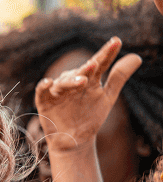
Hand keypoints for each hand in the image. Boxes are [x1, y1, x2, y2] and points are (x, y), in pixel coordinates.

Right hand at [35, 37, 141, 152]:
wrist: (74, 139)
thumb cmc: (90, 116)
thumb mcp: (108, 96)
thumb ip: (119, 76)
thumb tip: (138, 57)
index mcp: (89, 78)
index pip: (100, 63)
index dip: (107, 53)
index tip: (116, 42)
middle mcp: (73, 81)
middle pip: (80, 72)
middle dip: (88, 67)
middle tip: (96, 63)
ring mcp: (59, 91)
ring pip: (64, 82)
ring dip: (72, 80)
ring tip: (82, 81)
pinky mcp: (44, 101)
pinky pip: (42, 92)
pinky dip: (44, 86)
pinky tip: (49, 82)